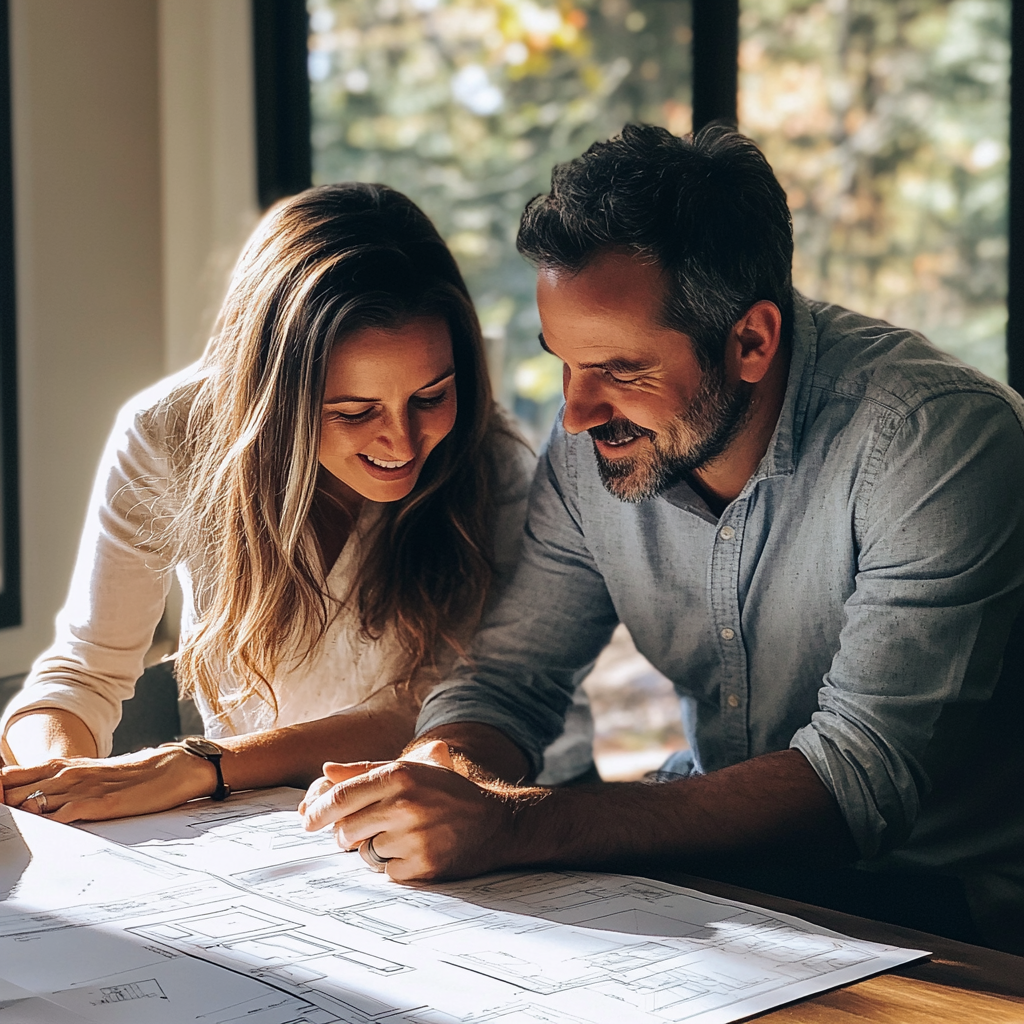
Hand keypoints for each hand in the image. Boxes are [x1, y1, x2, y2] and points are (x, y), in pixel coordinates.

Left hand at [0, 745, 218, 822]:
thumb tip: (29, 801)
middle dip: (2, 806)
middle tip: (0, 823)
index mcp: (62, 765)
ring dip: (17, 817)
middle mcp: (67, 774)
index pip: (10, 777)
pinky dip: (48, 823)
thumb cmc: (129, 776)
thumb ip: (58, 784)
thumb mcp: (88, 774)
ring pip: (33, 803)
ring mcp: (83, 788)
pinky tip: (42, 830)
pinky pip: (65, 814)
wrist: (170, 768)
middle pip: (14, 792)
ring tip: (10, 831)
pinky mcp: (101, 803)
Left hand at [299, 741, 526, 881]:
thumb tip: (325, 771)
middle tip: (355, 833)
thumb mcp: (412, 770)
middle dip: (345, 835)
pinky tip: (414, 852)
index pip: (341, 796)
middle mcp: (405, 803)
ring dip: (373, 849)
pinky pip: (386, 873)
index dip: (318, 812)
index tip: (308, 821)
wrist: (496, 822)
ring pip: (364, 853)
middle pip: (346, 829)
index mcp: (399, 774)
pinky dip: (394, 867)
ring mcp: (414, 836)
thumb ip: (366, 770)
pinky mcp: (424, 865)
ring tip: (398, 838)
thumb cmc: (447, 792)